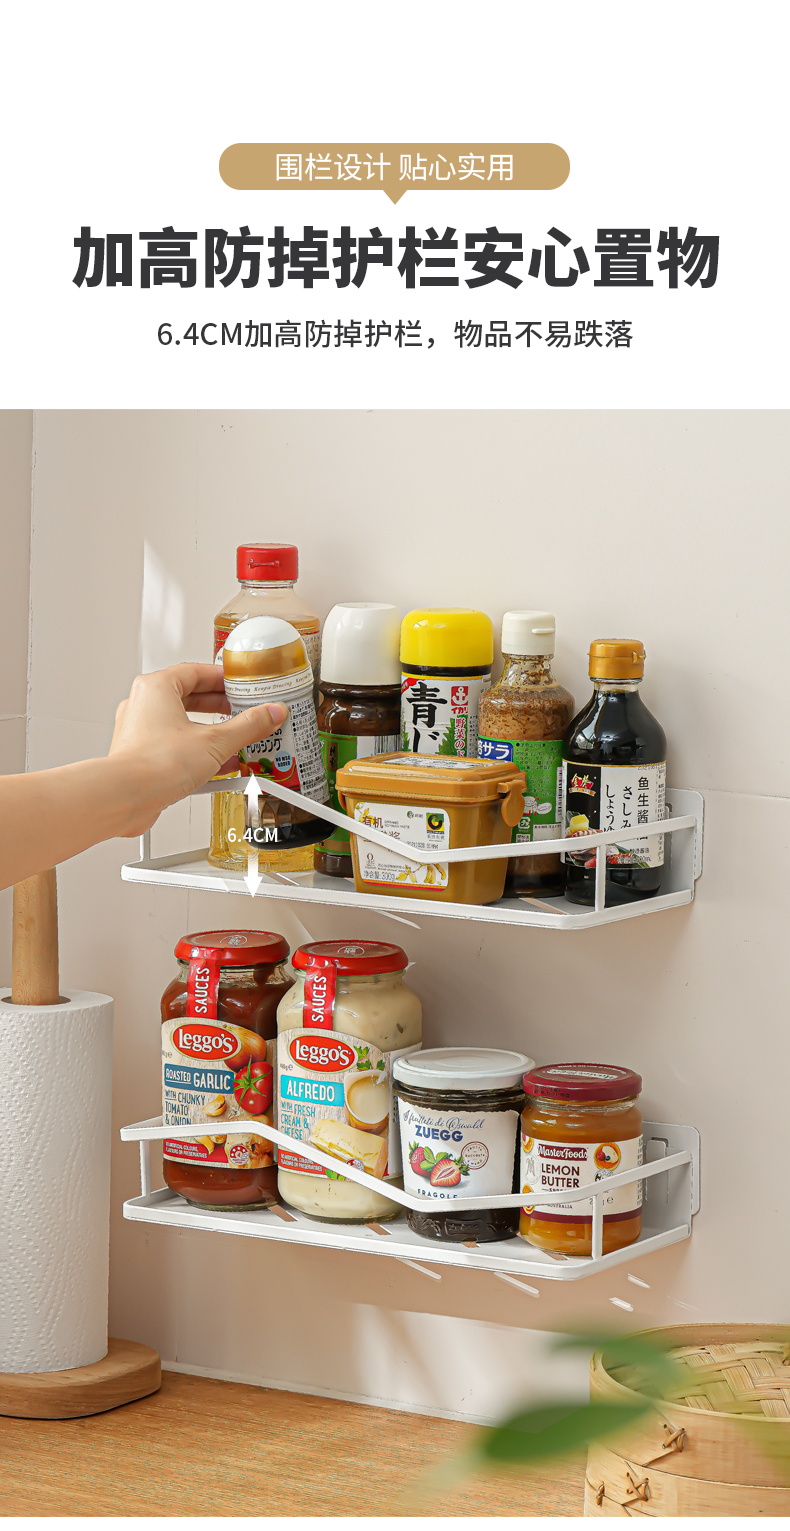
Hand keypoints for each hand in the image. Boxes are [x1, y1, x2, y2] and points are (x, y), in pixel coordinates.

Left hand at [109, 663, 287, 832]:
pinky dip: (197, 753)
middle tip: (241, 710)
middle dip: (219, 707)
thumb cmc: (155, 763)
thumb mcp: (215, 742)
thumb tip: (269, 714)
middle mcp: (143, 705)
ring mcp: (140, 732)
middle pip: (188, 697)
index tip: (240, 685)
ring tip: (235, 741)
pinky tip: (219, 768)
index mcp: (156, 688)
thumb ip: (247, 726)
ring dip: (210, 733)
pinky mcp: (141, 756)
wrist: (125, 797)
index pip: (195, 671)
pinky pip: (175, 747)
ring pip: (182, 725)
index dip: (222, 678)